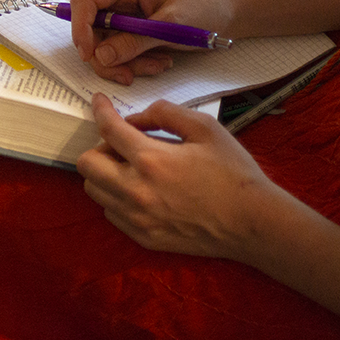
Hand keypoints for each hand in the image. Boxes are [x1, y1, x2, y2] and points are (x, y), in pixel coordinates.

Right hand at [69, 0, 232, 83]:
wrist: (227, 9)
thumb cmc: (204, 4)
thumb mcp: (170, 25)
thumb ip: (134, 41)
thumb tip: (100, 56)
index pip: (84, 2)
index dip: (80, 29)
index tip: (90, 55)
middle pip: (90, 31)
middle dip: (108, 57)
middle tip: (131, 74)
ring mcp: (122, 15)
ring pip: (103, 47)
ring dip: (126, 63)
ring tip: (158, 65)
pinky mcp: (130, 31)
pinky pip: (119, 53)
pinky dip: (135, 63)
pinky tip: (160, 61)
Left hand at [76, 94, 281, 260]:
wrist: (253, 223)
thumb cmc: (233, 173)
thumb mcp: (205, 128)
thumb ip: (166, 113)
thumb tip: (137, 117)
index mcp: (151, 159)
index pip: (108, 129)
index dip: (100, 109)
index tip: (98, 101)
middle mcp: (136, 191)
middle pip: (87, 164)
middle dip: (100, 146)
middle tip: (123, 143)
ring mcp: (137, 218)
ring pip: (94, 190)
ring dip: (105, 172)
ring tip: (131, 167)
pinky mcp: (143, 237)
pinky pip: (111, 212)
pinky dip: (116, 197)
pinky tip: (140, 190)